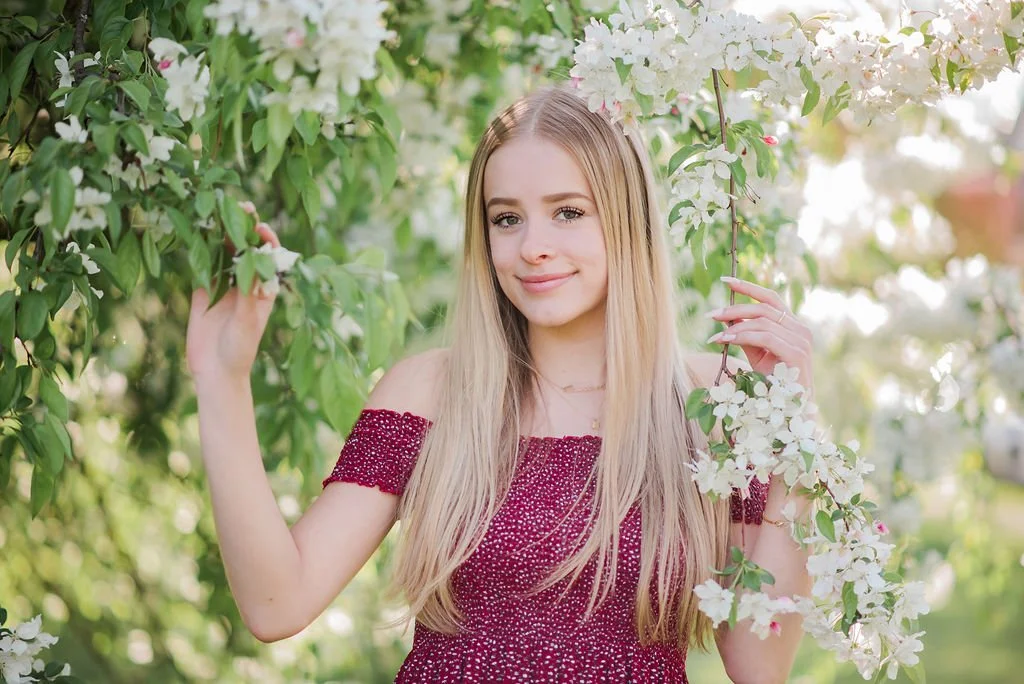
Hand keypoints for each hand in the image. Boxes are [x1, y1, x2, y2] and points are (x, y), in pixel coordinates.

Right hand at [186, 223, 280, 383]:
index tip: (259, 225)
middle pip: (246, 248)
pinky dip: (199, 248)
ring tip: (215, 209)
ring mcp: (224, 285)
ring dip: (220, 232)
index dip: (266, 239)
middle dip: (243, 226)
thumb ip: (249, 295)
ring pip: (223, 252)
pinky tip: (194, 229)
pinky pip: (201, 264)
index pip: (268, 257)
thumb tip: (254, 265)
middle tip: (238, 204)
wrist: (215, 372)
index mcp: (264, 289)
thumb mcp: (248, 322)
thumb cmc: (240, 350)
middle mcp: (246, 283)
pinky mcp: (203, 290)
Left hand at [705, 276, 813, 392]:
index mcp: (792, 326)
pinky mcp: (797, 354)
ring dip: (735, 326)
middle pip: (763, 308)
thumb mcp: (757, 355)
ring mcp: (802, 341)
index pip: (770, 298)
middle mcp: (800, 330)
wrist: (791, 411)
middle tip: (711, 315)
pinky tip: (726, 341)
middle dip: (734, 309)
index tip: (725, 281)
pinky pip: (766, 337)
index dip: (748, 288)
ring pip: (763, 322)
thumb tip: (726, 320)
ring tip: (715, 335)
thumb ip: (746, 335)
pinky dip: (743, 337)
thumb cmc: (774, 384)